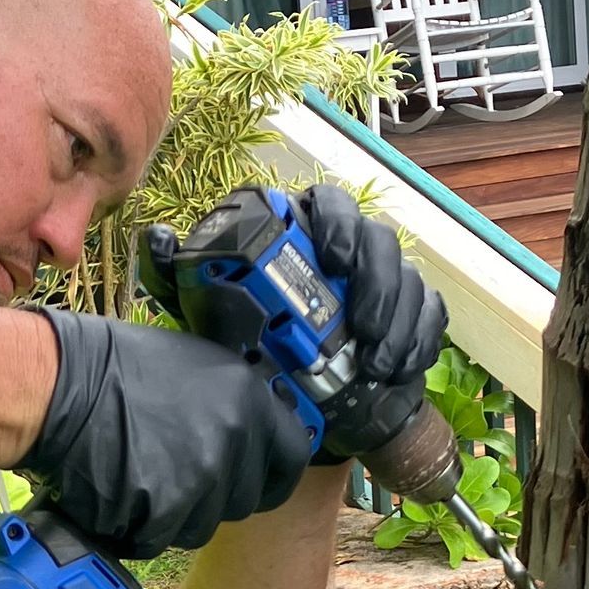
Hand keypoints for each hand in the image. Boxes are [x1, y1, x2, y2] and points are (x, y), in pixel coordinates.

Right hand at [16, 308, 312, 557]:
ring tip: (139, 473)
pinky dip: (138, 527)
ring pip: (202, 525)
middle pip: (245, 499)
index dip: (272, 473)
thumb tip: (255, 425)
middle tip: (172, 468)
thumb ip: (234, 400)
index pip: (293, 458)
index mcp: (249, 399)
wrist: (58, 389)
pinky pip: (161, 539)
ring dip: (175, 513)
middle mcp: (234, 440)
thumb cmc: (113, 368)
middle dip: (213, 495)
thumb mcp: (194, 365)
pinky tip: (118, 491)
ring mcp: (201, 479)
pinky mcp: (165, 512)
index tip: (256, 477)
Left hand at [139, 185, 446, 464]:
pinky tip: (402, 366)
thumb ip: (174, 272)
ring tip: (379, 363)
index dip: (336, 223)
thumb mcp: (199, 303)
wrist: (279, 386)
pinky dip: (421, 339)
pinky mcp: (407, 311)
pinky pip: (429, 313)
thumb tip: (159, 239)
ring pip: (408, 279)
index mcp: (302, 229)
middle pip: (379, 241)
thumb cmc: (241, 330)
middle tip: (362, 327)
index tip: (330, 257)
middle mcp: (348, 246)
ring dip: (400, 321)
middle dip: (377, 282)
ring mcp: (382, 278)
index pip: (330, 203)